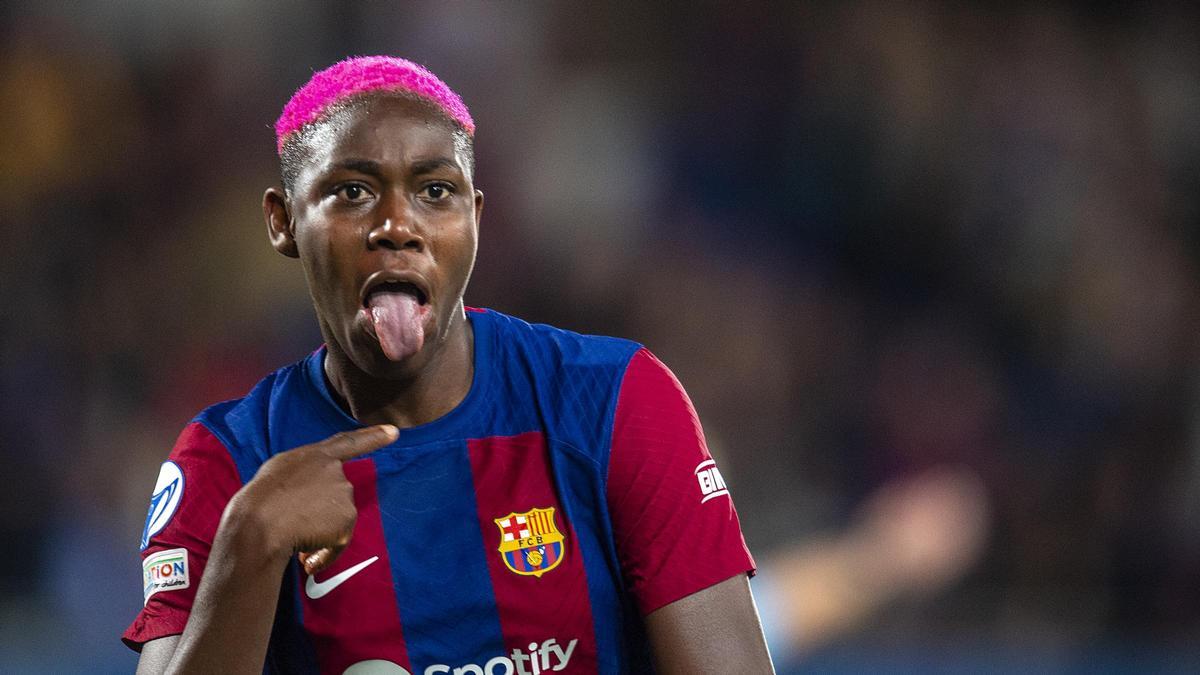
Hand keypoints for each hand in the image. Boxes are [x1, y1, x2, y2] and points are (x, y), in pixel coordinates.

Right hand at [230, 424, 397, 575]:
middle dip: (319, 513)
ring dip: (320, 533)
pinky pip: (337, 544)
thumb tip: (313, 496)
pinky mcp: (346, 523)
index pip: (349, 443)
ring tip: (294, 536)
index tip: (394, 432)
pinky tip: (304, 557)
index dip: (373, 437)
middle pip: (336, 497)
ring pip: (336, 521)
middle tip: (294, 523)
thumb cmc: (260, 499)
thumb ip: (304, 474)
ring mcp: (344, 497)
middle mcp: (336, 473)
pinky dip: (324, 554)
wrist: (259, 524)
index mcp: (317, 456)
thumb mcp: (280, 471)